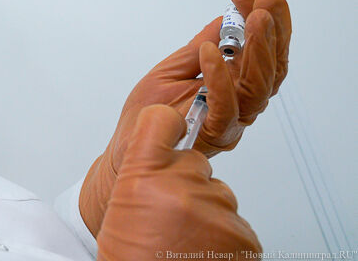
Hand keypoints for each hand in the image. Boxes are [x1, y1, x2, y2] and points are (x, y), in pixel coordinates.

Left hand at [81, 0, 290, 235]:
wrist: (127, 144)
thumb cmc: (151, 109)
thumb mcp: (175, 65)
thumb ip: (202, 43)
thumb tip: (227, 16)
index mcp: (235, 83)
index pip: (262, 50)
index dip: (264, 20)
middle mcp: (240, 102)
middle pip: (271, 67)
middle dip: (271, 29)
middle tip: (263, 0)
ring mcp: (230, 120)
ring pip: (258, 86)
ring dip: (258, 49)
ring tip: (251, 19)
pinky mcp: (212, 134)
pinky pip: (225, 107)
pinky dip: (219, 77)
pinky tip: (210, 51)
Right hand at [96, 105, 260, 259]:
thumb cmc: (133, 258)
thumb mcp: (124, 204)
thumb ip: (147, 172)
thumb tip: (173, 157)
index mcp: (142, 174)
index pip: (159, 120)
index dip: (168, 123)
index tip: (173, 125)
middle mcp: (181, 185)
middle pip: (194, 163)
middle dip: (187, 184)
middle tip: (167, 218)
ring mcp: (215, 210)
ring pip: (217, 195)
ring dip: (207, 214)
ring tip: (183, 243)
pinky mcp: (243, 236)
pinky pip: (236, 225)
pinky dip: (224, 239)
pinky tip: (201, 254)